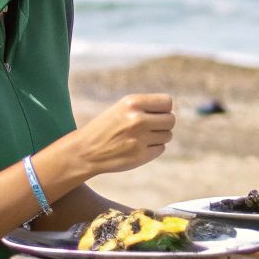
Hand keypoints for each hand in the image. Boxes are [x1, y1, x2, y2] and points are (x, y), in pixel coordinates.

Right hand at [57, 93, 176, 178]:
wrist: (85, 151)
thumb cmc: (106, 127)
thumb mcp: (122, 108)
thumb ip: (146, 107)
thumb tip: (172, 111)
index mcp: (132, 103)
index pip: (167, 102)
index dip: (164, 109)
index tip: (155, 114)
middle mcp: (137, 119)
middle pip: (171, 120)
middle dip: (163, 124)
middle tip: (150, 127)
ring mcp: (140, 139)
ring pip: (168, 135)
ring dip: (159, 137)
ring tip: (141, 137)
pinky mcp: (140, 156)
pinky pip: (160, 148)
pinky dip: (153, 148)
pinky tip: (138, 147)